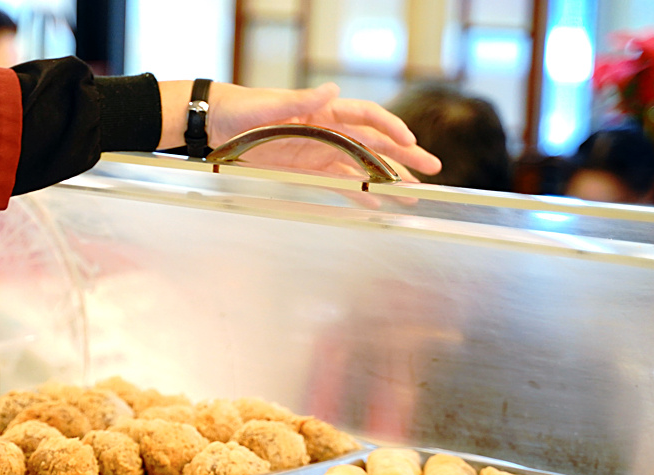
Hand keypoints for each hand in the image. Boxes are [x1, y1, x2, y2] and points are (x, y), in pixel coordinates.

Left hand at [159, 81, 440, 179]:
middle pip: (376, 144)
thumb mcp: (269, 105)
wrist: (220, 123)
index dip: (391, 128)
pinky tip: (378, 205)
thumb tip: (332, 90)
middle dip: (406, 157)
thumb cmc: (244, 108)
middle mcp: (330, 130)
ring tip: (414, 194)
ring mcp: (322, 150)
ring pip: (364, 166)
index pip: (368, 116)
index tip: (409, 141)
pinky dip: (359, 193)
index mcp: (325, 110)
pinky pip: (340, 182)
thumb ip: (301, 101)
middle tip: (433, 170)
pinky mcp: (309, 168)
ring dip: (389, 179)